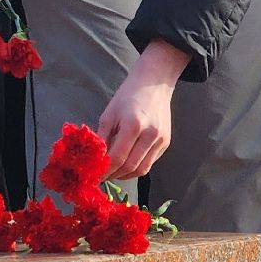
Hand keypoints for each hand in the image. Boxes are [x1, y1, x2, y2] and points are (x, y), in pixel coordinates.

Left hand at [98, 39, 191, 179]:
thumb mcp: (109, 114)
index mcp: (133, 125)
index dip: (106, 170)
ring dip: (126, 175)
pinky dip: (137, 167)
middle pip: (131, 166)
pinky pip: (150, 162)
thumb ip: (102, 138)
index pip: (118, 157)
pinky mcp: (166, 142)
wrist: (153, 84)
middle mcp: (150, 134)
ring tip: (113, 173)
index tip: (95, 175)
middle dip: (114, 175)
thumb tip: (94, 159)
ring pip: (143, 169)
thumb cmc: (127, 96)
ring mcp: (161, 140)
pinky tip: (126, 164)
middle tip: (102, 177)